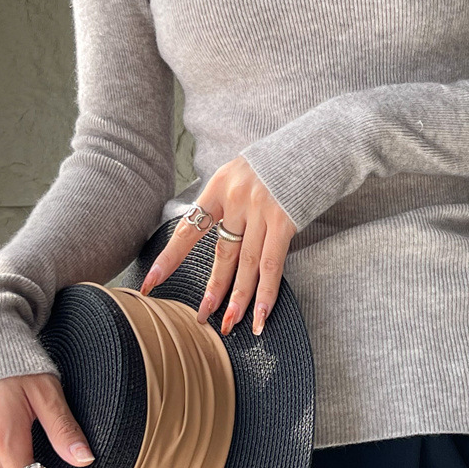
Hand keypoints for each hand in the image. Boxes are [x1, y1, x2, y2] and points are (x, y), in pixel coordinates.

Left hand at [138, 156, 296, 336]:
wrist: (318, 143)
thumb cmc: (281, 160)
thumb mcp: (245, 171)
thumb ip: (231, 200)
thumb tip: (222, 230)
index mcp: (220, 185)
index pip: (188, 228)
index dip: (169, 259)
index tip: (150, 283)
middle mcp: (237, 199)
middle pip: (221, 254)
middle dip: (212, 290)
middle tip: (201, 318)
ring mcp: (261, 210)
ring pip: (246, 264)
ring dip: (238, 298)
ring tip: (230, 324)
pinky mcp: (285, 220)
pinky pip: (272, 264)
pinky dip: (266, 292)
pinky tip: (260, 314)